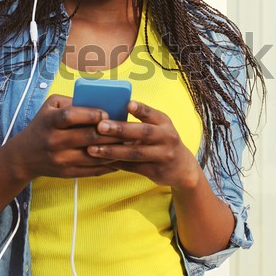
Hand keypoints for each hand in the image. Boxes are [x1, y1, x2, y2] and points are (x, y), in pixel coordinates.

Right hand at [5, 94, 121, 181]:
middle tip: (127, 129)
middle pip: (87, 137)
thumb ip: (71, 101)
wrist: (24, 156)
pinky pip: (92, 170)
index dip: (90, 114)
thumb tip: (99, 99)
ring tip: (128, 144)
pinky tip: (119, 159)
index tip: (106, 113)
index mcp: (50, 121)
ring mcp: (61, 159)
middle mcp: (54, 141)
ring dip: (113, 150)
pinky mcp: (67, 173)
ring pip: (93, 155)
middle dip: (110, 133)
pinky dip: (108, 165)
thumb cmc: (43, 125)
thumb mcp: (50, 107)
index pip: (71, 116)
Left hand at [86, 101, 200, 188]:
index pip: (153, 114)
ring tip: (92, 149)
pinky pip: (132, 167)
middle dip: (120, 129)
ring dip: (112, 151)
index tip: (128, 104)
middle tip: (100, 126)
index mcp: (164, 122)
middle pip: (142, 133)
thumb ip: (141, 119)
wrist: (182, 168)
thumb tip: (110, 112)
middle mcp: (166, 138)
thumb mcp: (159, 126)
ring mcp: (162, 156)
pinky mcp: (155, 171)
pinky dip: (115, 164)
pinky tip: (100, 161)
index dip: (141, 109)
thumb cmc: (162, 140)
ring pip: (135, 153)